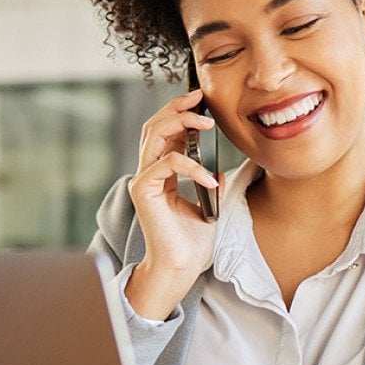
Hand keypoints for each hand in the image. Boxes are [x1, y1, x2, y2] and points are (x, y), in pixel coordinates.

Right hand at [125, 89, 218, 319]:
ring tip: (206, 123)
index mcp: (162, 174)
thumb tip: (220, 170)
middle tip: (199, 98)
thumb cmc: (191, 242)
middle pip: (155, 126)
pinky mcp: (143, 191)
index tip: (201, 101)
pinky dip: (190, 166)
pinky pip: (166, 164)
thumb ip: (210, 185)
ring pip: (154, 136)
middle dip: (176, 107)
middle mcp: (149, 173)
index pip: (165, 133)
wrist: (181, 266)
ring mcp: (143, 180)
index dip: (180, 113)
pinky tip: (209, 178)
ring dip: (181, 123)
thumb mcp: (208, 206)